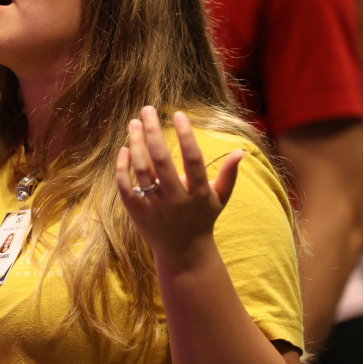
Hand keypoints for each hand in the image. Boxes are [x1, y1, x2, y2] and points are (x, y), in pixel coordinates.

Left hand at [115, 107, 242, 272]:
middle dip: (153, 132)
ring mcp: (155, 207)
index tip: (178, 113)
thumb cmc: (202, 219)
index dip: (186, 135)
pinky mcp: (137, 214)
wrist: (184, 255)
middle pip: (162, 161)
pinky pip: (126, 188)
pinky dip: (122, 168)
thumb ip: (229, 175)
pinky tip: (124, 149)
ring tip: (133, 123)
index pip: (193, 159)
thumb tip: (240, 150)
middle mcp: (176, 200)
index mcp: (198, 193)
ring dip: (135, 144)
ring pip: (142, 171)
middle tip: (147, 109)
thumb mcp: (219, 199)